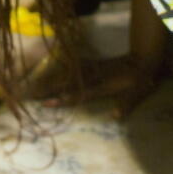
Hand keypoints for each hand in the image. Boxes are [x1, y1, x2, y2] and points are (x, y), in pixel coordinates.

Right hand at [40, 54, 159, 118]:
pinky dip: (61, 69)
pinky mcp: (93, 64)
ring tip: (34, 85)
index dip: (63, 99)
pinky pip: (74, 67)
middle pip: (66, 83)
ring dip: (50, 79)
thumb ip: (127, 103)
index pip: (78, 94)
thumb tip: (115, 116)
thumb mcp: (138, 92)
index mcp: (102, 85)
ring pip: (67, 74)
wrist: (143, 56)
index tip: (47, 103)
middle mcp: (93, 76)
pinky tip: (51, 69)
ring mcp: (92, 69)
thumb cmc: (141, 78)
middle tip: (30, 94)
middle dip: (47, 89)